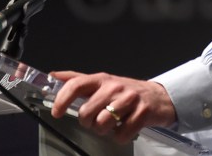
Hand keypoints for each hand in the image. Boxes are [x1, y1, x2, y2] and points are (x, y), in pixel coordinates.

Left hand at [48, 70, 176, 143]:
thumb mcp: (102, 82)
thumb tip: (53, 75)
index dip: (63, 99)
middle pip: (86, 112)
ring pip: (102, 125)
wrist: (158, 97)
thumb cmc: (126, 91)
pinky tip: (124, 127)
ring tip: (112, 123)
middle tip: (95, 119)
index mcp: (102, 79)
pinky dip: (120, 136)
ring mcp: (129, 99)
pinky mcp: (142, 113)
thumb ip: (77, 79)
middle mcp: (114, 87)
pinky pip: (121, 135)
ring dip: (104, 130)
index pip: (76, 85)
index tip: (57, 112)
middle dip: (87, 122)